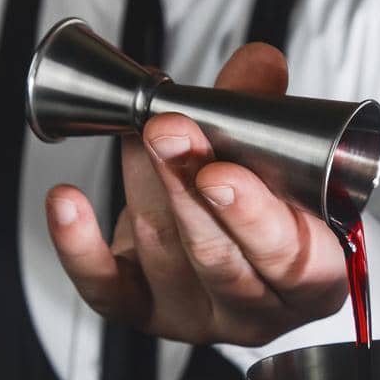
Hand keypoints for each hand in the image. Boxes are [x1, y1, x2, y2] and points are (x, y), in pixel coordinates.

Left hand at [43, 43, 348, 346]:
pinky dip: (79, 245)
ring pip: (163, 253)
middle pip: (217, 257)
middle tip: (167, 129)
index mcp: (312, 278)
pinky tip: (67, 202)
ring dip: (145, 183)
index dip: (252, 216)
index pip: (288, 257)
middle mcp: (256, 309)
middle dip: (186, 189)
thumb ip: (265, 113)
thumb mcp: (284, 161)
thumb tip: (259, 63)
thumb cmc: (274, 208)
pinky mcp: (142, 312)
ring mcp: (196, 316)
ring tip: (139, 129)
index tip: (222, 171)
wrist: (237, 246)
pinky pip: (105, 289)